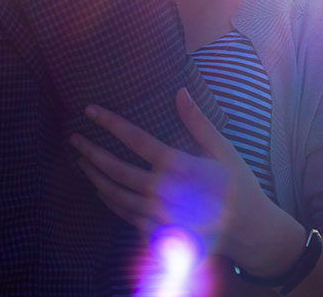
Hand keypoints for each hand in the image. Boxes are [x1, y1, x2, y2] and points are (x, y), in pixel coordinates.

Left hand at [69, 89, 301, 274]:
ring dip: (95, 177)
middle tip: (74, 139)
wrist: (249, 231)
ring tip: (80, 161)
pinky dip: (109, 200)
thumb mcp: (223, 149)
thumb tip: (180, 91)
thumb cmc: (238, 185)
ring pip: (116, 196)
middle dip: (92, 153)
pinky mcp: (158, 231)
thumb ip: (198, 122)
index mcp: (181, 168)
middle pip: (117, 171)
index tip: (91, 110)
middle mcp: (165, 193)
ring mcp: (159, 216)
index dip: (111, 123)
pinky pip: (125, 215)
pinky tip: (100, 188)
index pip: (138, 141)